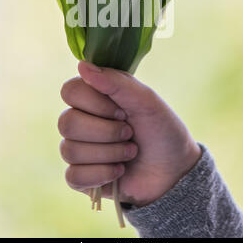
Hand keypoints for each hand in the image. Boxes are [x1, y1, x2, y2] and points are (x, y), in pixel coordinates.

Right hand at [58, 61, 200, 206]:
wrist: (174, 170)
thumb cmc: (161, 129)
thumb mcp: (146, 100)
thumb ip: (115, 81)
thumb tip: (82, 65)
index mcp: (93, 97)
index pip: (70, 91)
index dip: (95, 104)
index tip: (122, 111)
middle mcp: (80, 120)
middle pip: (67, 123)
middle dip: (106, 132)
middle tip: (129, 133)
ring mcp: (78, 149)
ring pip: (69, 150)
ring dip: (109, 153)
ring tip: (130, 152)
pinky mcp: (79, 177)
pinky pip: (72, 176)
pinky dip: (102, 174)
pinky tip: (119, 171)